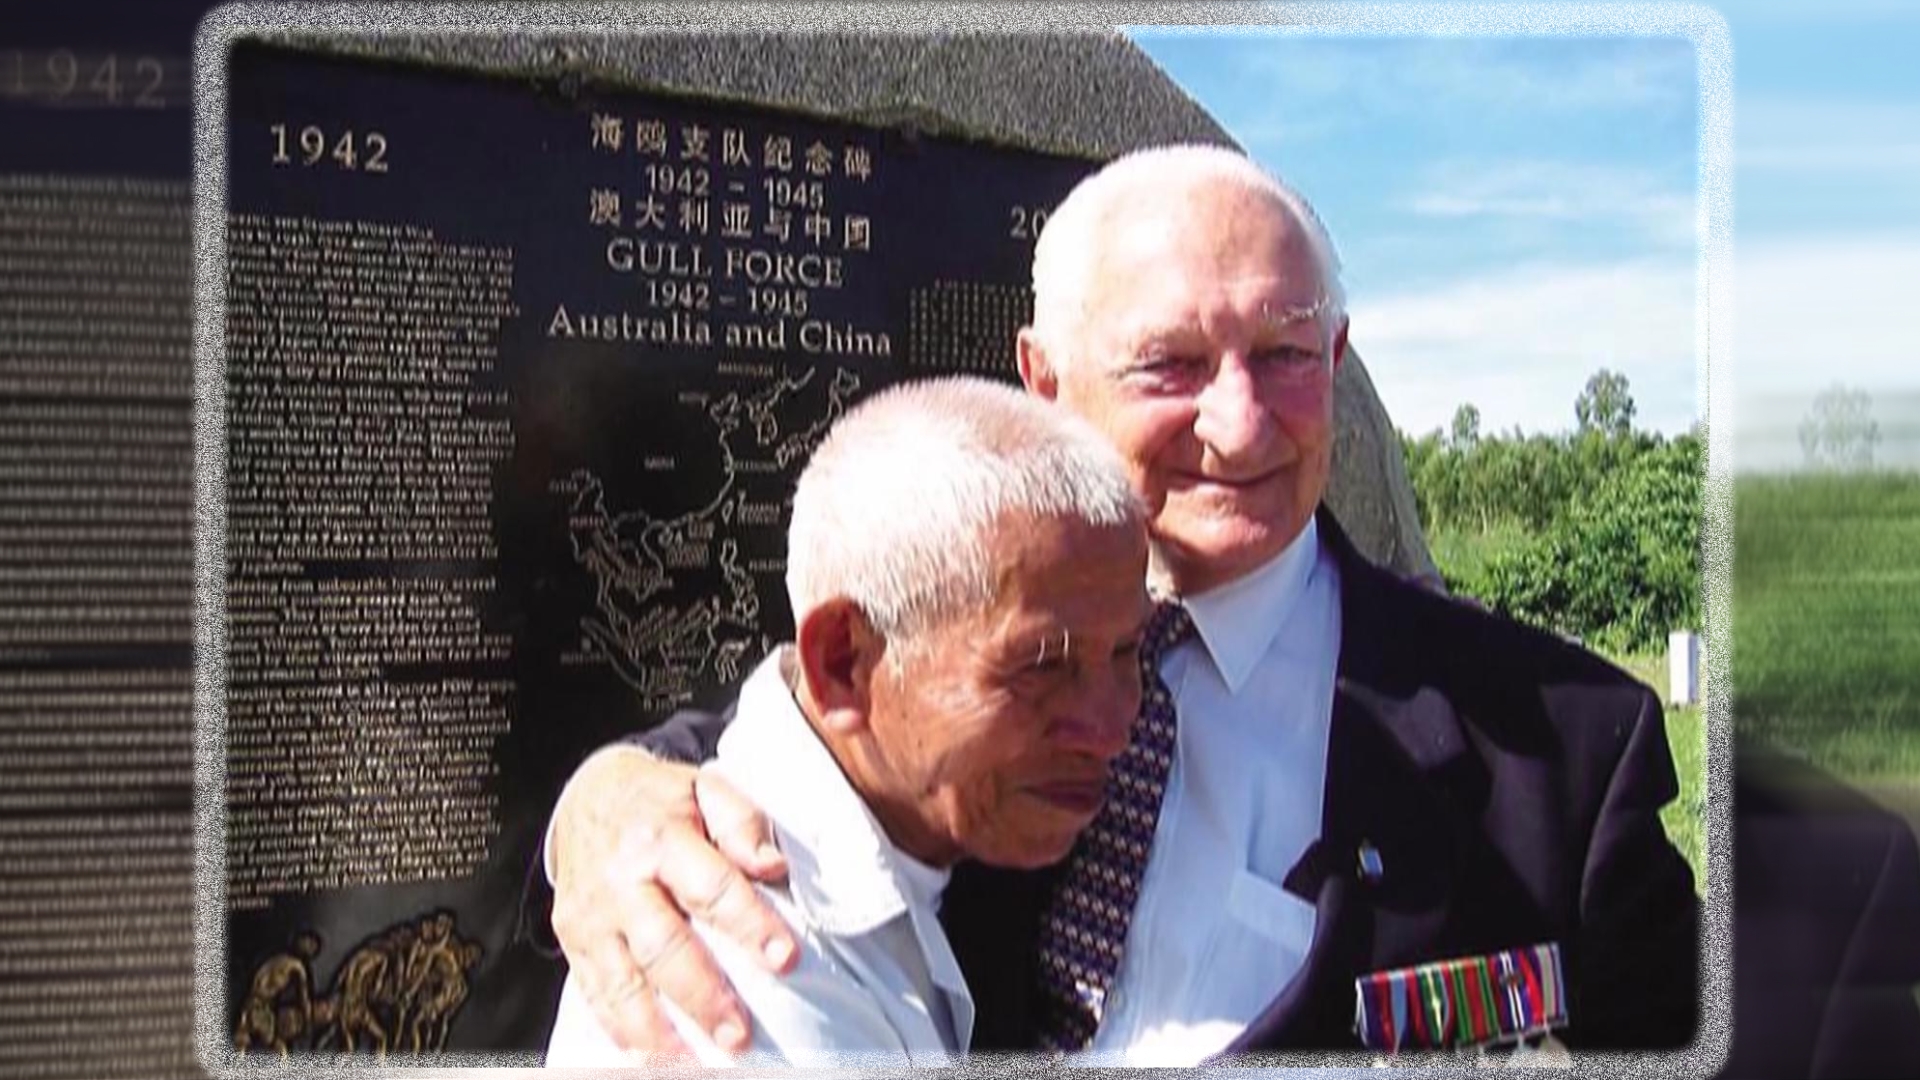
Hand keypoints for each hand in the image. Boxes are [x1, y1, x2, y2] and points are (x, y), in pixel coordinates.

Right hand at [548, 746, 796, 1057]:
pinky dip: (619, 1030)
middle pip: (662, 946)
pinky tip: (650, 1058)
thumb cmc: (664, 800)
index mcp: (660, 838)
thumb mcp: (706, 788)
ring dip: (657, 1031)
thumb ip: (742, 822)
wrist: (586, 795)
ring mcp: (590, 916)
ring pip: (622, 982)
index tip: (785, 958)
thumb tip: (773, 866)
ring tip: (696, 1064)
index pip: (710, 886)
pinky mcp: (571, 940)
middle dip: (702, 995)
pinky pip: (592, 992)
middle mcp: (619, 880)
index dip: (749, 923)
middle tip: (739, 1035)